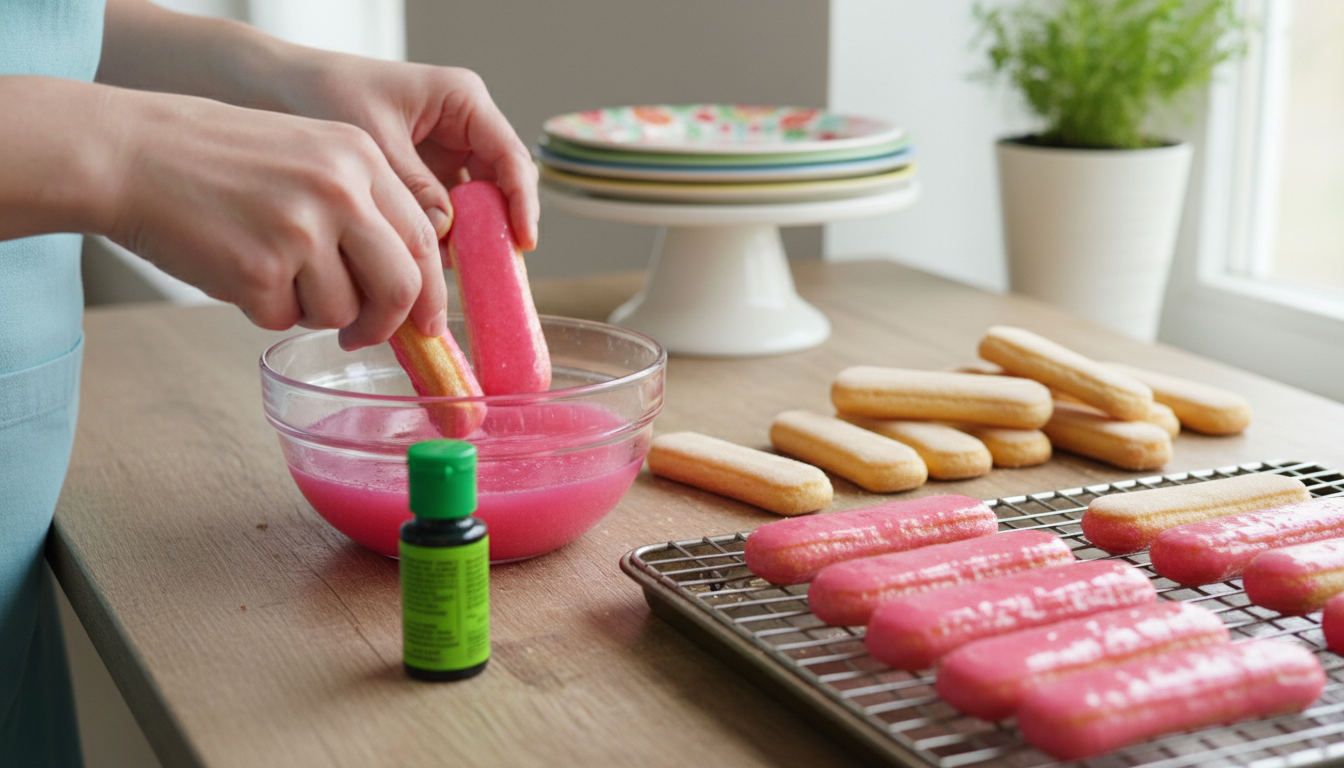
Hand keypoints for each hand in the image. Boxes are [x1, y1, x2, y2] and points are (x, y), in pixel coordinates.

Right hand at [104, 87, 447, 349]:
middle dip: (388, 322)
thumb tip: (409, 286)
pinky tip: (236, 269)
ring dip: (310, 310)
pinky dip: (263, 310)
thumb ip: (363, 206)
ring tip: (270, 270)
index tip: (425, 320)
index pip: (424, 237)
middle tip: (365, 334)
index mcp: (360, 156)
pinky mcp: (259, 268)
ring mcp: (301, 230)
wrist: (131, 152)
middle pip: (402, 284)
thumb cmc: (218, 159)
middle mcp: (340, 190)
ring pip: (342, 311)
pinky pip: (284, 319)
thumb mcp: (308, 154)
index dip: (429, 289)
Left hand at [278, 53, 538, 250]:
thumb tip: (445, 231)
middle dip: (496, 228)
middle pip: (499, 186)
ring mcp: (444, 156)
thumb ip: (413, 184)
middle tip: (493, 271)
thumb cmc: (322, 91)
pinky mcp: (423, 180)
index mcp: (461, 101)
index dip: (521, 201)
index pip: (509, 155)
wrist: (275, 88)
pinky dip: (440, 241)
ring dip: (467, 240)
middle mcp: (461, 129)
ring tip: (452, 274)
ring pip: (475, 206)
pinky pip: (445, 215)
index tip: (522, 240)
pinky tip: (425, 266)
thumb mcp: (373, 138)